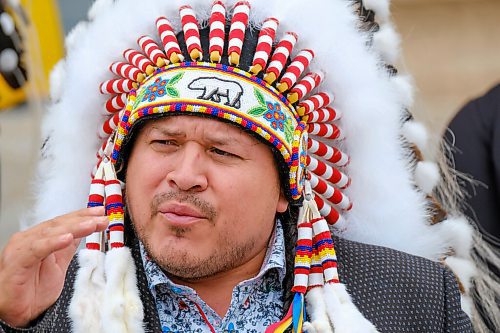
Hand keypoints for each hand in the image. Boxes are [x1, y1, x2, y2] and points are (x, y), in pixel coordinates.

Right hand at [0, 207, 107, 326]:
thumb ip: (68, 248)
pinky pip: (37, 249)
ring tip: (91, 224)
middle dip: (83, 219)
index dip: (83, 216)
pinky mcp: (17, 261)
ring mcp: (22, 248)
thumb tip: (81, 233)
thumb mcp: (58, 265)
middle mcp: (30, 239)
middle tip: (102, 217)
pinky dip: (53, 242)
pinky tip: (67, 238)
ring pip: (51, 233)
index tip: (101, 213)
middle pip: (60, 224)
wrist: (16, 312)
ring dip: (74, 227)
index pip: (64, 222)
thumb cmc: (31, 290)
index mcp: (40, 238)